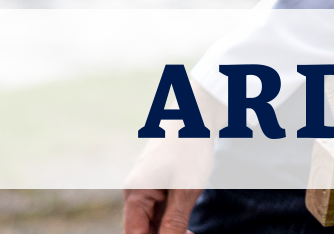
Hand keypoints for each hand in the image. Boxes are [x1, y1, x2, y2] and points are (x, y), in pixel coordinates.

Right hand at [122, 82, 221, 233]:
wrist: (199, 111)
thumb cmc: (191, 146)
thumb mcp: (186, 189)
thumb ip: (174, 222)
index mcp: (135, 193)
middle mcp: (136, 192)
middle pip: (143, 229)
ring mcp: (147, 186)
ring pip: (154, 221)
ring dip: (171, 230)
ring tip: (192, 232)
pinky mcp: (159, 182)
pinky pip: (162, 209)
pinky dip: (174, 219)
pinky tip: (189, 224)